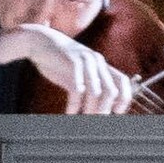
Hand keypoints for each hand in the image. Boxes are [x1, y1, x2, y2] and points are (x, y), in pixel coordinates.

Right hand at [0, 21, 141, 112]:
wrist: (40, 41)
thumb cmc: (59, 61)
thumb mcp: (79, 70)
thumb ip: (89, 82)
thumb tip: (97, 105)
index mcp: (101, 64)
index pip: (122, 81)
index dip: (124, 98)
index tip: (117, 112)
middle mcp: (96, 62)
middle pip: (111, 91)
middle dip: (105, 110)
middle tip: (96, 121)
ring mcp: (85, 62)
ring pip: (95, 92)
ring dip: (90, 110)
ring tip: (83, 119)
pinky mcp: (71, 64)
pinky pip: (77, 89)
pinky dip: (74, 104)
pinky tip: (69, 112)